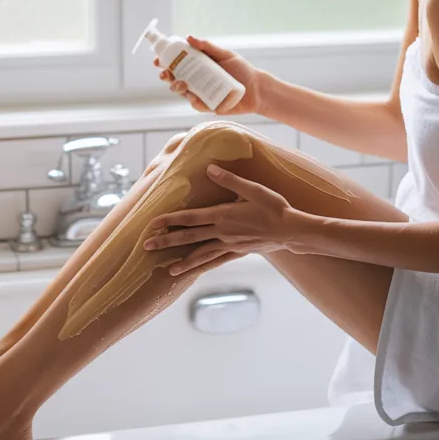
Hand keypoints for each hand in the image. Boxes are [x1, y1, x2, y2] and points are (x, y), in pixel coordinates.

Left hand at [143, 164, 313, 274]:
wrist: (291, 231)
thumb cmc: (274, 207)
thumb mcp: (253, 189)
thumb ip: (230, 180)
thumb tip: (209, 168)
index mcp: (223, 215)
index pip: (190, 218)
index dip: (170, 220)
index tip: (152, 224)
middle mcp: (222, 232)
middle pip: (189, 238)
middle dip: (167, 242)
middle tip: (146, 246)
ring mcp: (229, 245)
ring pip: (200, 254)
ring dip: (182, 261)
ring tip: (166, 268)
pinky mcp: (237, 252)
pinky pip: (215, 261)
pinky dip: (201, 267)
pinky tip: (191, 271)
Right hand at [155, 36, 267, 114]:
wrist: (257, 89)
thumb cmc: (241, 70)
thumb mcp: (225, 54)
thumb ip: (207, 46)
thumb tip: (188, 37)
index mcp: (198, 66)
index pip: (177, 64)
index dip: (165, 62)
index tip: (158, 60)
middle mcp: (197, 80)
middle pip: (175, 78)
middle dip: (166, 76)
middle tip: (165, 74)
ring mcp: (201, 93)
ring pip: (182, 92)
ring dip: (176, 88)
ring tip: (181, 84)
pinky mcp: (208, 106)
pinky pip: (196, 105)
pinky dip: (193, 101)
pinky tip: (193, 96)